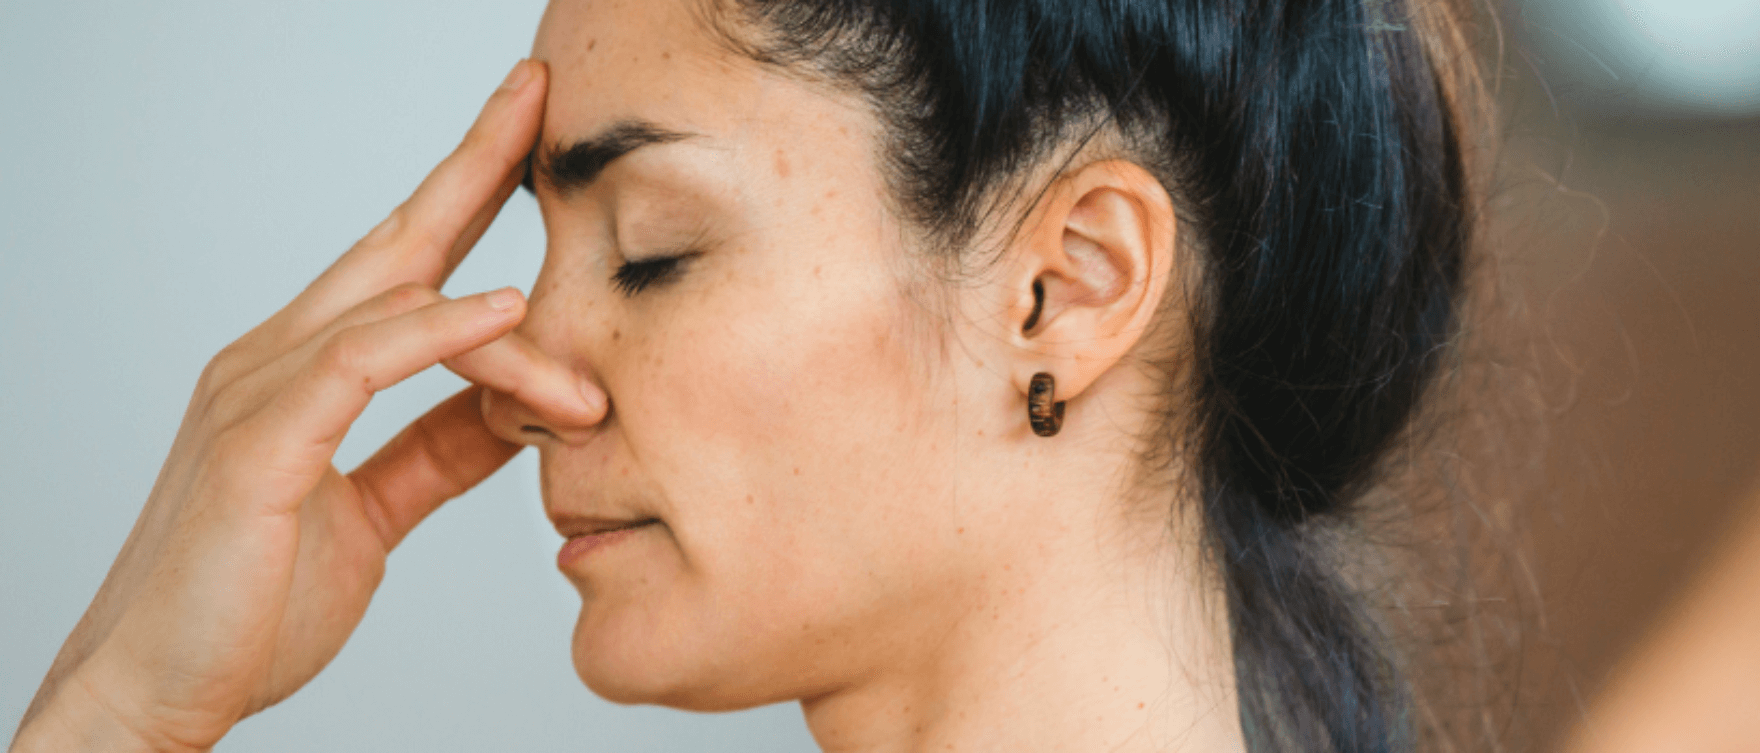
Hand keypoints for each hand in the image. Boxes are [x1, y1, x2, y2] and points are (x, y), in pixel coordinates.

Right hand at [13, 59, 602, 750]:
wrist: (159, 690)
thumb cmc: (252, 603)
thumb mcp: (377, 512)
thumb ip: (440, 451)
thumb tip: (521, 409)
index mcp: (305, 371)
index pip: (405, 263)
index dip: (469, 193)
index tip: (535, 143)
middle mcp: (277, 360)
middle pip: (396, 238)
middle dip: (475, 161)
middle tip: (541, 96)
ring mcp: (256, 392)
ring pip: (396, 303)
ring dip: (508, 325)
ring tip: (587, 372)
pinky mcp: (255, 444)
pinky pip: (360, 362)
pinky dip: (437, 331)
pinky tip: (503, 314)